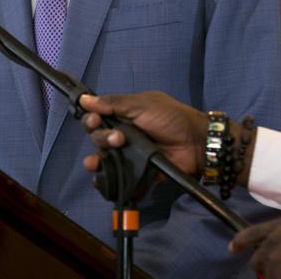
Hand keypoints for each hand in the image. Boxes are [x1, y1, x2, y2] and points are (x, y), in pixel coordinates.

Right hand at [80, 91, 206, 175]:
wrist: (195, 143)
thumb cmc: (171, 118)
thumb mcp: (142, 105)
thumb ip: (114, 103)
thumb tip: (85, 99)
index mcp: (124, 115)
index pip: (98, 117)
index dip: (92, 119)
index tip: (95, 120)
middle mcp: (123, 134)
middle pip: (98, 137)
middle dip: (101, 138)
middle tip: (118, 139)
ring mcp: (129, 154)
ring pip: (104, 158)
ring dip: (96, 160)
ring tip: (98, 163)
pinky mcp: (136, 172)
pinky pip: (117, 177)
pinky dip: (106, 180)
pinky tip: (101, 180)